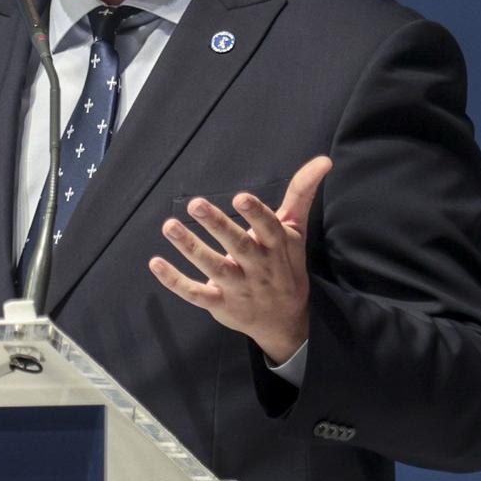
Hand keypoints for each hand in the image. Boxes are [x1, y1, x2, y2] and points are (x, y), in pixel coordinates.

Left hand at [149, 155, 330, 362]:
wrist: (286, 320)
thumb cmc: (285, 264)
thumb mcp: (295, 230)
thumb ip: (301, 194)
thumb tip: (324, 160)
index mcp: (277, 246)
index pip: (269, 228)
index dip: (255, 214)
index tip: (239, 197)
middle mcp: (259, 267)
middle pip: (238, 245)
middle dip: (217, 226)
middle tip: (195, 204)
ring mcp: (239, 287)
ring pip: (214, 268)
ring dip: (190, 247)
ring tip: (170, 226)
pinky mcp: (220, 304)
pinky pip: (195, 293)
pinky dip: (175, 281)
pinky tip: (156, 263)